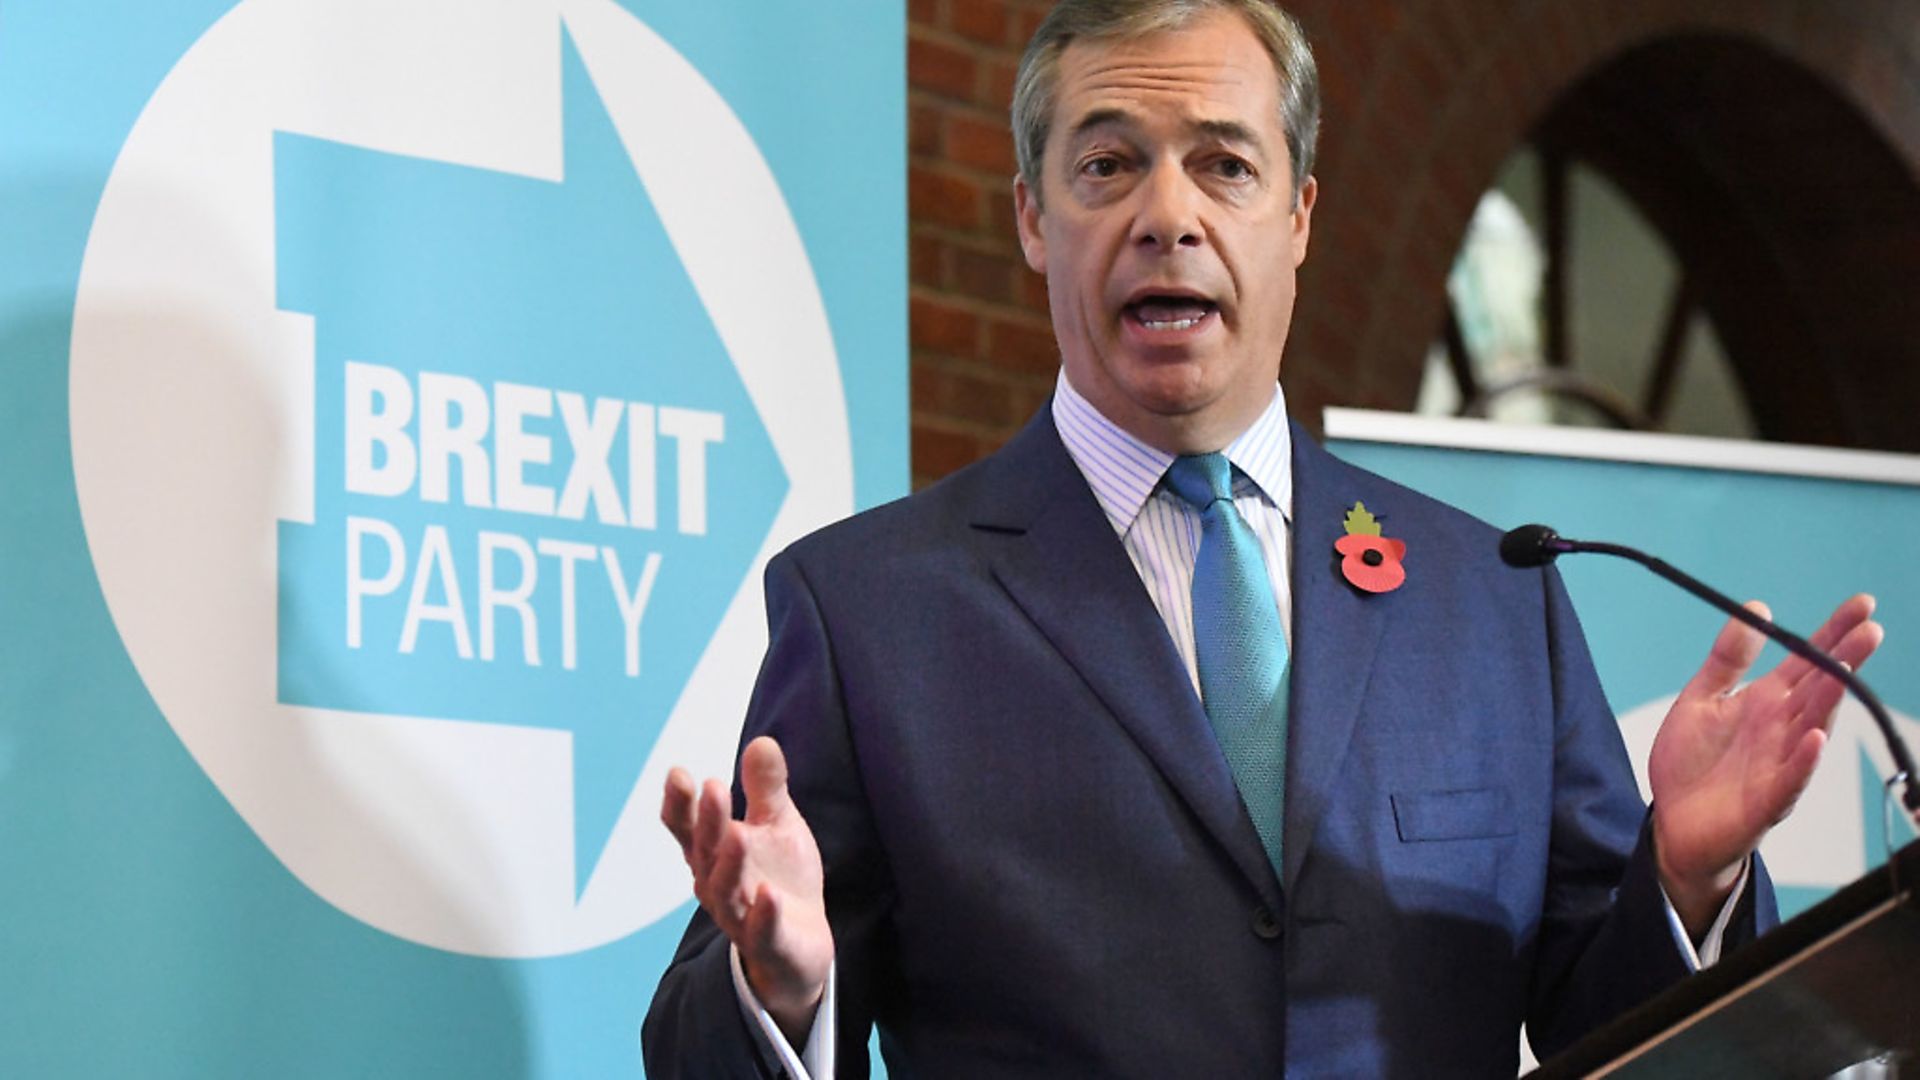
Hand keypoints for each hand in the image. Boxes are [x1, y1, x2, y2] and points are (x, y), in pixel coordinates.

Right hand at [662, 736, 832, 1042]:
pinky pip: (761, 931)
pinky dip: (763, 914)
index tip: (678, 773)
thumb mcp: (777, 826)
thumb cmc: (779, 878)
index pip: (688, 828)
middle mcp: (717, 884)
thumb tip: (762, 741)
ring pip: (725, 891)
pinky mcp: (768, 944)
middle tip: (712, 786)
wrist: (801, 946)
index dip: (680, 804)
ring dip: (729, 863)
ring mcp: (740, 917)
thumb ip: (766, 789)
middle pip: (706, 852)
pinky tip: (769, 894)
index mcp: (713, 853)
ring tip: (739, 834)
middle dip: (707, 821)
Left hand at [1650, 594, 1882, 934]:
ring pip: (1813, 726)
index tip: (1862, 604)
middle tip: (1872, 629)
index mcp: (1765, 703)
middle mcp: (1781, 730)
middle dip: (1844, 660)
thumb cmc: (1691, 764)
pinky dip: (1804, 759)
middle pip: (1820, 689)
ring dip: (1830, 700)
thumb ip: (1727, 659)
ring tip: (1844, 670)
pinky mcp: (1767, 800)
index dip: (1834, 633)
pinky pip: (1791, 778)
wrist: (1674, 824)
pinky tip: (1815, 737)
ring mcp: (1779, 764)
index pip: (1806, 661)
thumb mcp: (1700, 700)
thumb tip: (1755, 609)